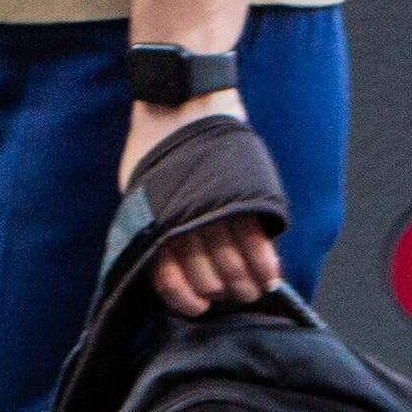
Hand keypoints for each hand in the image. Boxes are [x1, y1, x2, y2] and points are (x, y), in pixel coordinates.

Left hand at [122, 95, 280, 314]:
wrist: (183, 105)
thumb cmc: (158, 148)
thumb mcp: (141, 188)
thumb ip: (154, 223)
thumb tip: (169, 262)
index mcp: (156, 222)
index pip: (169, 278)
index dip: (185, 298)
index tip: (199, 307)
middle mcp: (186, 222)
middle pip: (208, 278)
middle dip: (220, 292)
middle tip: (230, 293)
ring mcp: (216, 212)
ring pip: (233, 268)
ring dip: (244, 285)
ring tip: (250, 289)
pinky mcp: (243, 199)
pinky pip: (257, 245)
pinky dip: (266, 266)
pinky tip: (270, 278)